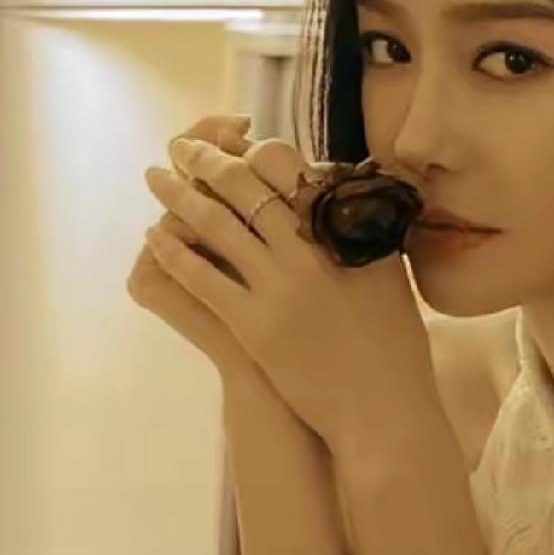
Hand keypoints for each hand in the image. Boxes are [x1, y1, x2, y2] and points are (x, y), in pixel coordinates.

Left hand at [140, 136, 440, 456]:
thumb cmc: (395, 348)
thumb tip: (351, 195)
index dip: (254, 152)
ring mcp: (277, 288)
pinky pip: (201, 278)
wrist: (383, 410)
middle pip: (246, 188)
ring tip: (157, 177)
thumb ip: (368, 232)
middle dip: (208, 160)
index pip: (291, 170)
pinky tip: (156, 236)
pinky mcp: (253, 326)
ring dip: (180, 195)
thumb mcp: (391, 274)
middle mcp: (308, 251)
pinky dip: (175, 252)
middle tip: (183, 146)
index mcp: (345, 232)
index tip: (235, 144)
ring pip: (216, 225)